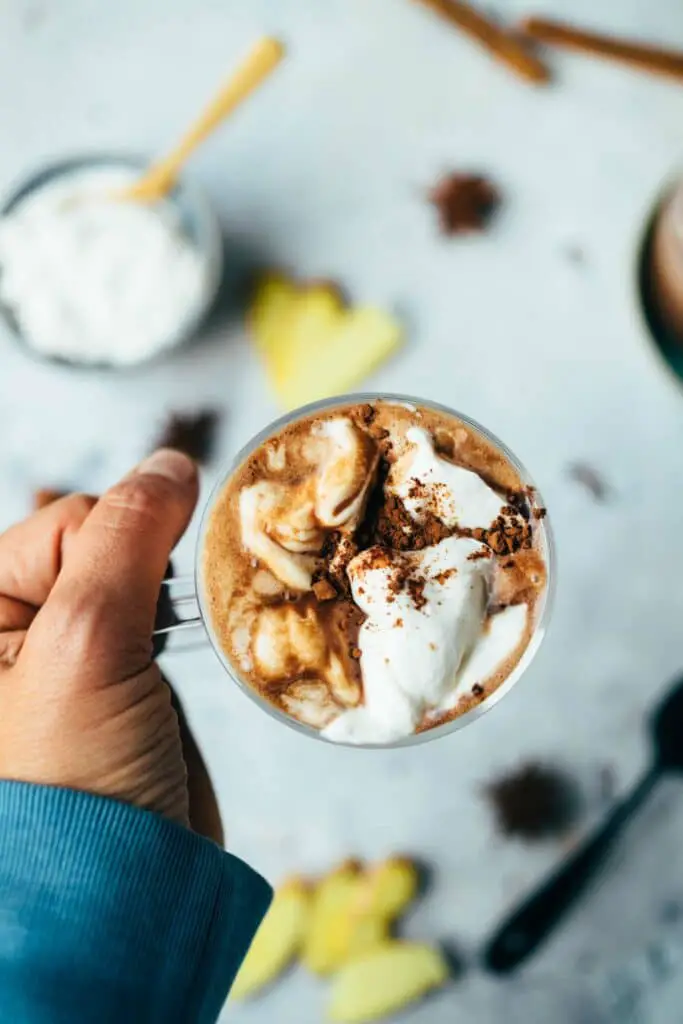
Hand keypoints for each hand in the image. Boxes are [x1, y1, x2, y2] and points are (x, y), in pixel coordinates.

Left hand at [0, 450, 198, 826]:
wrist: (117, 893)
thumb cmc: (71, 784)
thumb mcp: (84, 644)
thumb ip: (124, 538)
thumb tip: (170, 464)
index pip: (67, 522)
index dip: (121, 545)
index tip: (148, 602)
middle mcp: (17, 629)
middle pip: (108, 544)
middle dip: (153, 570)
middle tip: (155, 634)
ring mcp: (71, 656)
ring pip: (143, 580)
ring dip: (177, 596)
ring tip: (175, 649)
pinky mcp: (118, 682)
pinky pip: (160, 620)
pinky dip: (187, 625)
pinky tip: (193, 652)